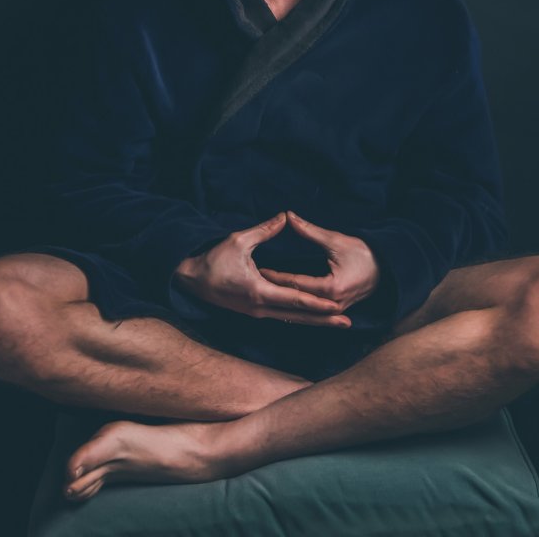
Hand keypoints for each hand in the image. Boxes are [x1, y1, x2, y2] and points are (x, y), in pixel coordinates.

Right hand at [173, 212, 351, 326]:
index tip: (338, 305)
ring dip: (314, 322)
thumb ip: (265, 230)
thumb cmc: (213, 259)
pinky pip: (282, 317)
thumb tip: (285, 216)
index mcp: (259, 291)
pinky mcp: (254, 312)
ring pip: (291, 320)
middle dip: (324, 319)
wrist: (191, 280)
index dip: (318, 303)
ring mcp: (257, 313)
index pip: (295, 299)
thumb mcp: (239, 240)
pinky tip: (312, 319)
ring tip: (336, 324)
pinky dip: (299, 318)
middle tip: (348, 323)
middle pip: (298, 316)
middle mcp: (260, 307)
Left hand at [258, 211, 380, 312]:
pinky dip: (295, 307)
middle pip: (295, 298)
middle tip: (252, 283)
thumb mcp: (336, 240)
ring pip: (302, 309)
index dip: (275, 275)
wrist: (388, 268)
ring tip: (260, 296)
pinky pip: (310, 312)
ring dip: (283, 302)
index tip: (257, 268)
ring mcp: (335, 310)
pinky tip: (281, 304)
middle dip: (274, 290)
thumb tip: (288, 216)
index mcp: (331, 288)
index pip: (295, 283)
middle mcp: (332, 304)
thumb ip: (309, 231)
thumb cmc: (364, 252)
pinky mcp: (336, 310)